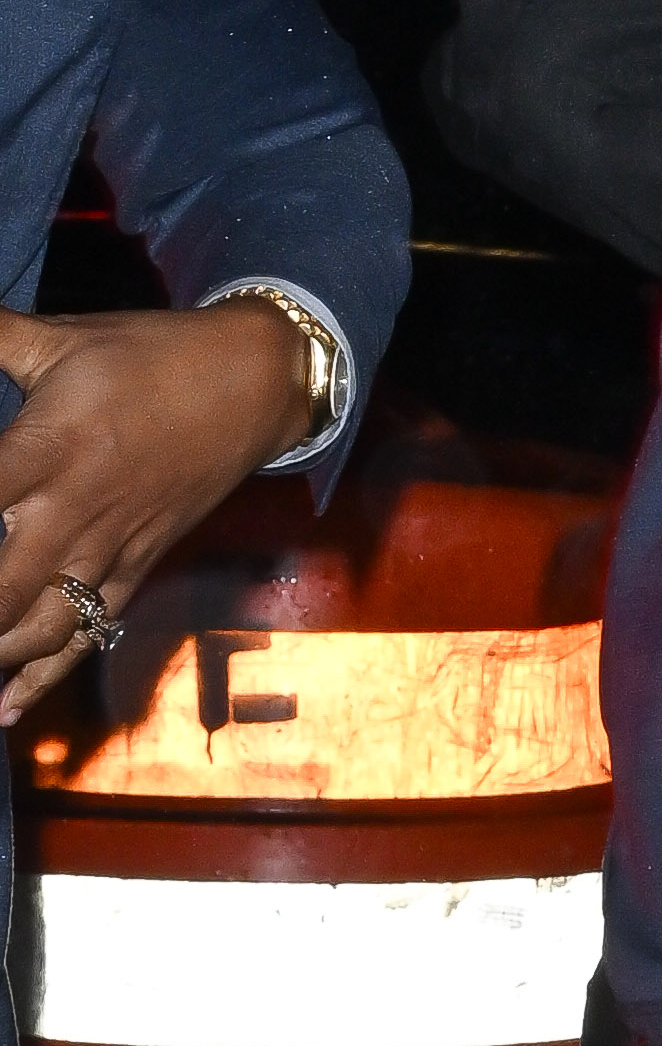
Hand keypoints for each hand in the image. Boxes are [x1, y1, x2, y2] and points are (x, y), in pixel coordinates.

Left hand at [0, 301, 313, 725]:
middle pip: (4, 590)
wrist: (252, 386)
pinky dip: (47, 675)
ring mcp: (110, 547)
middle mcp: (77, 510)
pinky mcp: (136, 566)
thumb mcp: (62, 338)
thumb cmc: (151, 355)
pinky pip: (90, 634)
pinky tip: (7, 707)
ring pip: (44, 628)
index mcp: (51, 448)